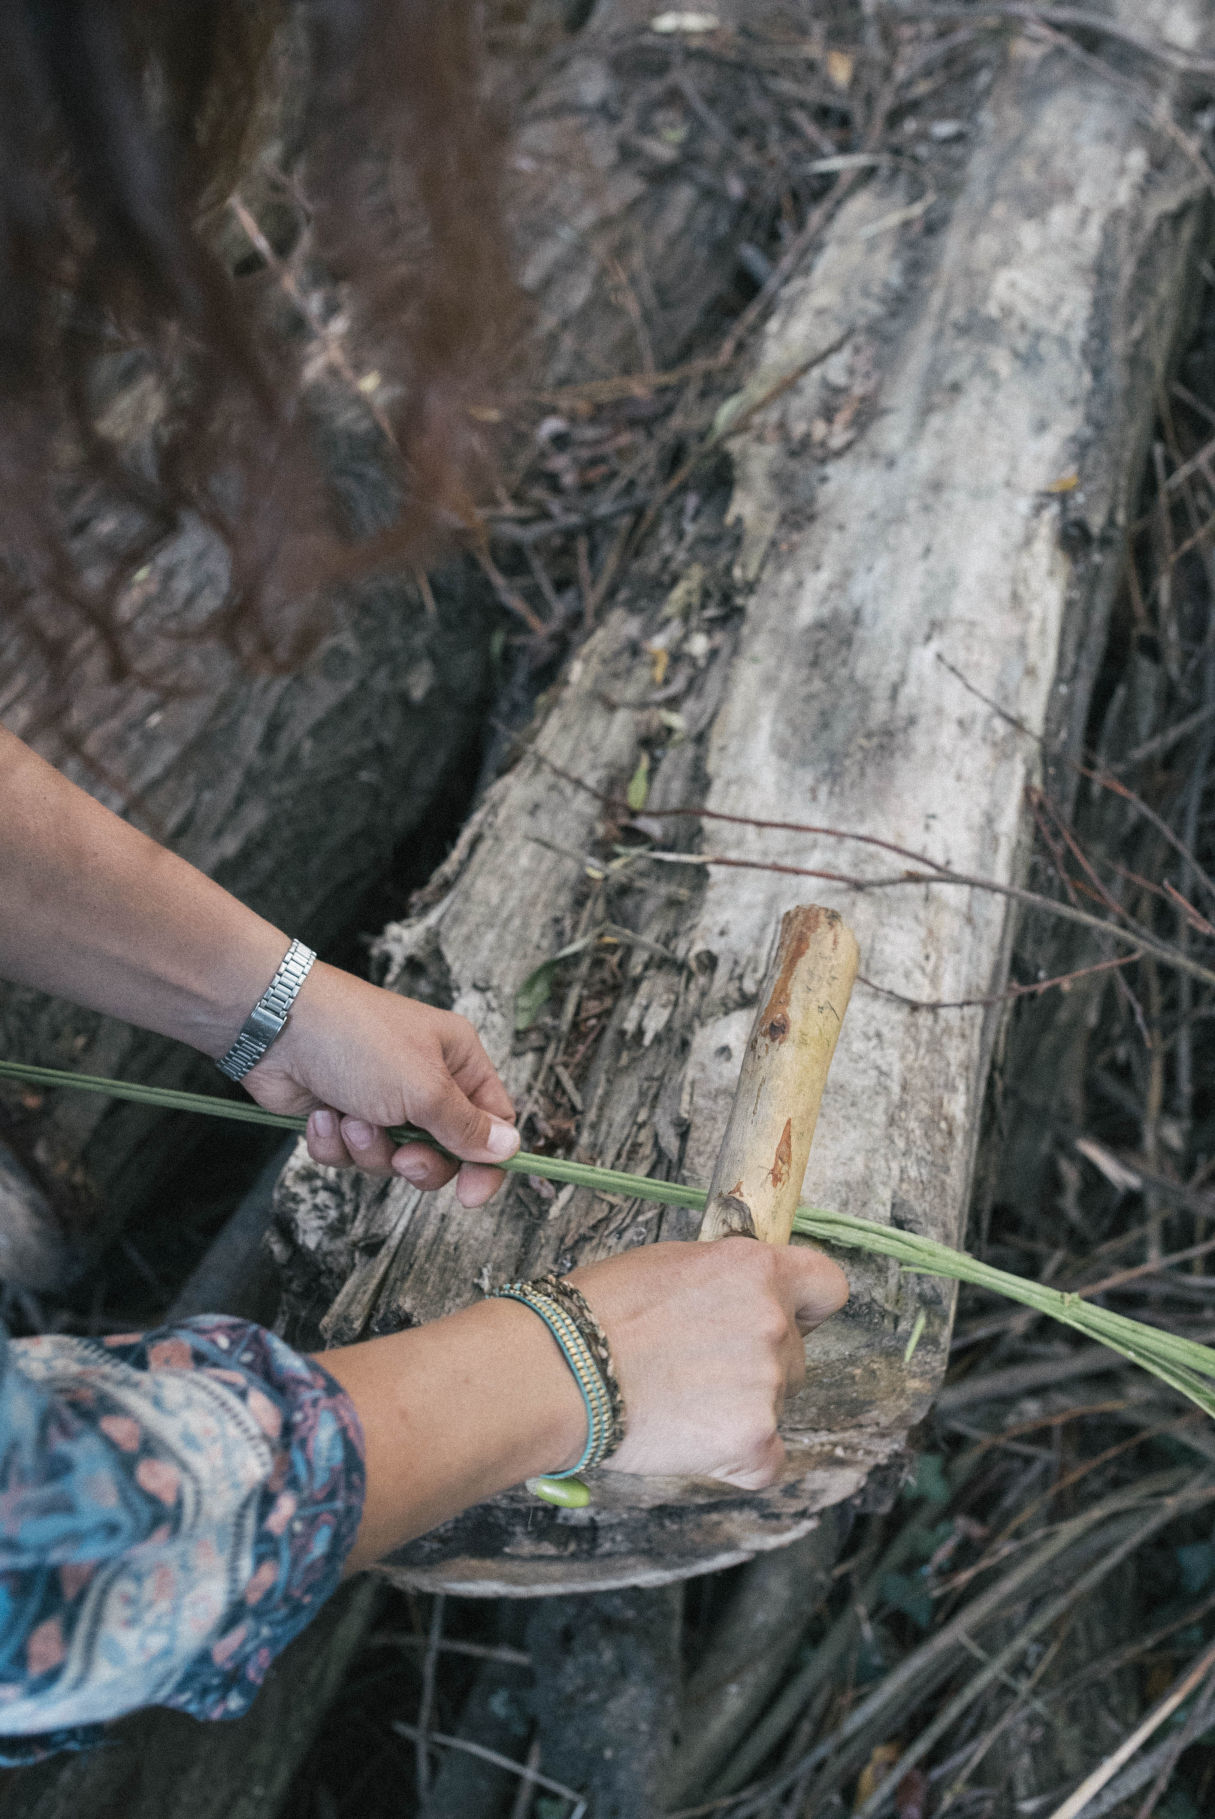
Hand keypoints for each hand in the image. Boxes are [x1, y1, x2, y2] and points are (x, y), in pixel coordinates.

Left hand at [240, 960, 517, 1206]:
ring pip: (391, 1159)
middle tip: (402, 1155)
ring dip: (368, 1149)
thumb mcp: (424, 1088)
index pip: (492, 1122)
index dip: (486, 1163)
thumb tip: (509, 1148)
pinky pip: (349, 1156)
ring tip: (349, 1118)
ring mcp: (380, 1100)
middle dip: (418, 1162)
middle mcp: (423, 1081)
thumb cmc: (356, 1039)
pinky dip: (334, 1143)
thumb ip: (467, 1127)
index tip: (470, 1196)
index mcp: (457, 1061)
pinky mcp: (340, 1116)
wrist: (274, 1025)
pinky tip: (320, 1115)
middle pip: (443, 1152)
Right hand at [565, 1236, 849, 1489]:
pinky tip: (692, 1441)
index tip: (781, 1317)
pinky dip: (737, 1459)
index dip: (805, 1305)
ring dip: (741, 1407)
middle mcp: (773, 1322)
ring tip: (677, 1401)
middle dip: (758, 1363)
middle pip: (796, 1353)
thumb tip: (742, 1294)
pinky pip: (767, 1460)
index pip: (828, 1286)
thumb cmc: (599, 1311)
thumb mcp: (671, 1262)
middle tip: (695, 1368)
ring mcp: (768, 1385)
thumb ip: (724, 1278)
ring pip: (777, 1403)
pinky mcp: (755, 1442)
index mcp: (757, 1269)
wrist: (561, 1370)